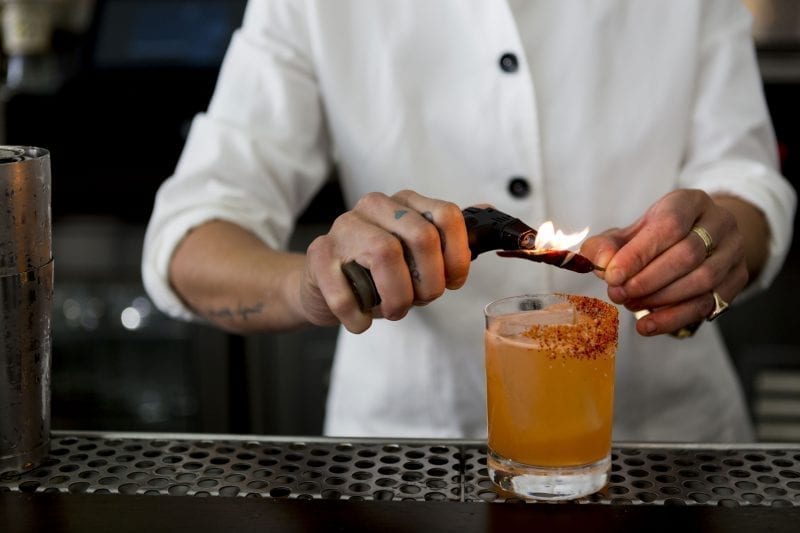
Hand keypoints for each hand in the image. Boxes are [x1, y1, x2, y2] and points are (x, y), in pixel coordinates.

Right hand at [300, 190, 470, 332]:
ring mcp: (343, 227)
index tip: (452, 282)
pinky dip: (360, 316)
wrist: (321, 283)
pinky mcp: (319, 254)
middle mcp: (375, 206)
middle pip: (421, 237)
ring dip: (397, 297)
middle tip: (421, 301)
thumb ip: (447, 240)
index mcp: (405, 202)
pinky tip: (362, 320)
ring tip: (393, 311)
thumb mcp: (414, 255)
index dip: (457, 255)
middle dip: (429, 282)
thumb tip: (490, 215)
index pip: (447, 215)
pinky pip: (346, 290)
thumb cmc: (376, 272)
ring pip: (384, 254)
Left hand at [580, 189, 748, 335]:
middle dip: (648, 280)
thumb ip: (607, 246)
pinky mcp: (738, 278)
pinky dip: (674, 318)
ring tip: (630, 304)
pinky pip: (708, 304)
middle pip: (688, 255)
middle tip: (618, 294)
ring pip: (702, 280)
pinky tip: (648, 325)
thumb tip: (599, 262)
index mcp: (690, 202)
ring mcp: (734, 251)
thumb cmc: (656, 236)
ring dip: (661, 299)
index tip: (612, 276)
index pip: (669, 226)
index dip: (639, 254)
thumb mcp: (629, 233)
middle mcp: (719, 223)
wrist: (699, 239)